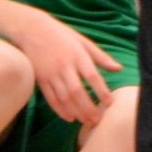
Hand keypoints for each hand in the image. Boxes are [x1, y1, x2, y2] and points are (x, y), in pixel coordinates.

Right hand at [9, 8, 120, 124]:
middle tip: (97, 120)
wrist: (32, 29)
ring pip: (63, 98)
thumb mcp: (83, 41)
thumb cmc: (61, 35)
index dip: (101, 91)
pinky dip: (60, 110)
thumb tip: (119, 69)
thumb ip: (101, 57)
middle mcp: (64, 66)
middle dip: (87, 108)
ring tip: (86, 122)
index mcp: (77, 55)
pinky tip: (69, 118)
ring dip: (75, 112)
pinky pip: (50, 98)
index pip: (92, 76)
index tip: (109, 103)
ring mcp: (50, 73)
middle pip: (77, 91)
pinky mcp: (40, 79)